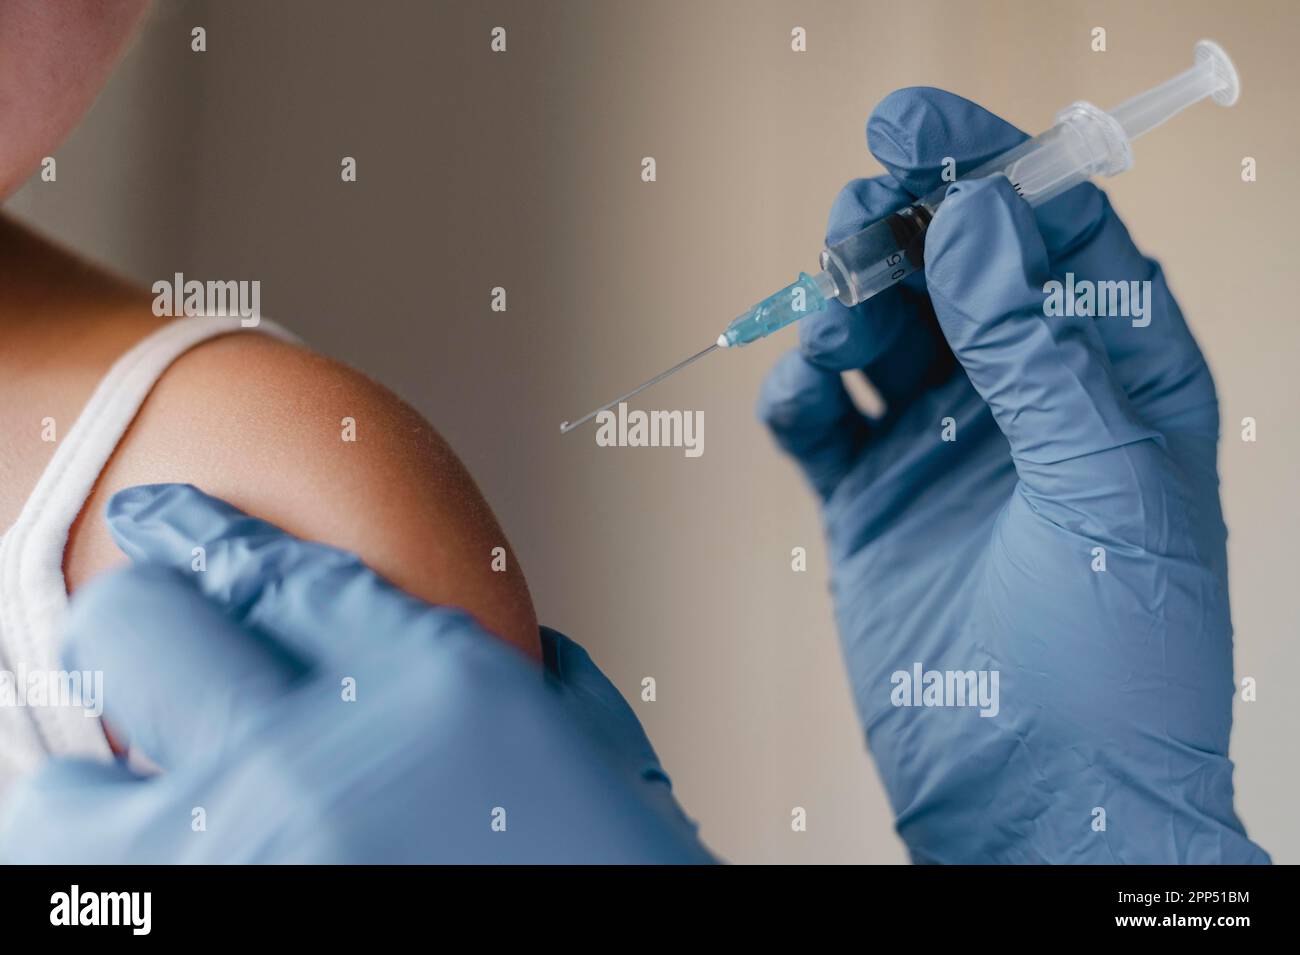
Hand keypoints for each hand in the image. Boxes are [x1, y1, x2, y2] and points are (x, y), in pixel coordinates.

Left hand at [0, 484, 711, 862]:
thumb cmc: (609, 868)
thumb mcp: (583, 744)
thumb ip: (505, 670)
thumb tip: (458, 637)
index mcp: (430, 682)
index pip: (266, 568)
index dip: (201, 534)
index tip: (164, 523)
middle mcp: (315, 762)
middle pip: (142, 625)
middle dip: (141, 617)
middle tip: (154, 639)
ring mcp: (245, 864)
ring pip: (62, 790)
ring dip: (97, 771)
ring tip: (130, 773)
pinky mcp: (219, 929)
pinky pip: (93, 887)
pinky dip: (107, 858)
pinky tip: (140, 848)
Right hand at [757, 89, 1267, 862]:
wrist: (1041, 801)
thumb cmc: (1118, 657)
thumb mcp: (1103, 484)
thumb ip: (1038, 348)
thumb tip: (981, 218)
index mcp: (1118, 382)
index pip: (1058, 237)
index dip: (993, 170)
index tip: (920, 127)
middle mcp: (1028, 404)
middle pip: (957, 271)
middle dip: (907, 224)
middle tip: (860, 205)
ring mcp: (944, 452)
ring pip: (882, 332)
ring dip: (848, 297)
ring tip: (830, 292)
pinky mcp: (873, 504)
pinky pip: (822, 420)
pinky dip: (801, 391)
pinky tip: (801, 390)